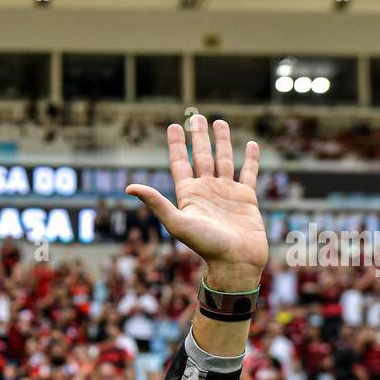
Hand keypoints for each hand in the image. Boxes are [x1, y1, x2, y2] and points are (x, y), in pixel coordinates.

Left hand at [126, 116, 267, 291]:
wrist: (235, 262)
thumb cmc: (206, 245)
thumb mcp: (177, 222)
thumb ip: (155, 203)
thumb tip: (129, 187)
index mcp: (188, 194)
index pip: (180, 163)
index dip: (176, 144)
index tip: (173, 126)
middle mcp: (206, 190)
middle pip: (201, 156)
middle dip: (198, 137)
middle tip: (196, 116)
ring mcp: (226, 193)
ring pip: (224, 160)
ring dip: (222, 141)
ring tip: (220, 122)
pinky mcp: (247, 198)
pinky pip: (249, 172)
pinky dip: (250, 158)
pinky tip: (250, 144)